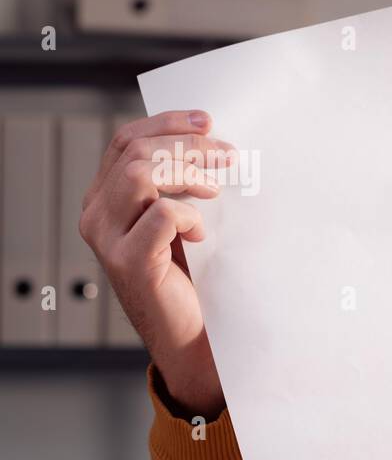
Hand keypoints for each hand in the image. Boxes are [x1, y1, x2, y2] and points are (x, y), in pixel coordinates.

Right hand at [80, 110, 231, 418]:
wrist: (194, 337)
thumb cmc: (194, 279)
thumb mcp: (182, 221)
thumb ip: (178, 185)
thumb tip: (210, 140)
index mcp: (105, 198)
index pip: (126, 140)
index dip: (167, 123)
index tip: (209, 122)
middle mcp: (97, 215)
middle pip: (135, 151)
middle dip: (187, 145)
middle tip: (227, 157)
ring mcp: (107, 239)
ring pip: (139, 174)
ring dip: (187, 173)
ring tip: (214, 191)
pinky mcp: (129, 262)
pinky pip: (160, 215)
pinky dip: (188, 216)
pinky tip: (200, 235)